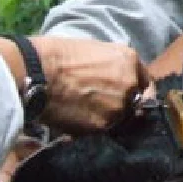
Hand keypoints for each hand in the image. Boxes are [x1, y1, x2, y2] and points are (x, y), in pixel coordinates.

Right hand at [31, 36, 149, 133]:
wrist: (37, 71)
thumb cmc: (58, 55)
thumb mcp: (95, 50)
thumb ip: (112, 67)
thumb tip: (115, 81)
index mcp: (129, 60)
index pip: (145, 82)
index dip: (137, 91)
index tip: (130, 97)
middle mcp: (130, 83)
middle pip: (135, 102)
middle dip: (122, 105)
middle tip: (100, 106)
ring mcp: (118, 106)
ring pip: (120, 119)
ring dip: (107, 119)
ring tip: (85, 114)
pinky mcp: (103, 125)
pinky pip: (104, 131)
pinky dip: (93, 129)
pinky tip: (78, 121)